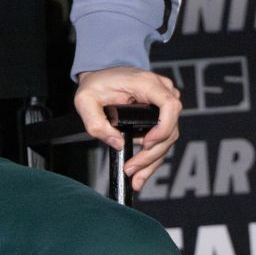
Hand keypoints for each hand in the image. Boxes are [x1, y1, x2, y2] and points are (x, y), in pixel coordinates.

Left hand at [73, 66, 181, 191]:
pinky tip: (141, 172)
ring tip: (135, 177)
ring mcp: (164, 103)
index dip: (163, 127)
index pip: (169, 105)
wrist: (101, 76)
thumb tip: (118, 144)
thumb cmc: (95, 85)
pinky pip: (163, 138)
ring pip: (168, 138)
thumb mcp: (85, 100)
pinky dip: (152, 156)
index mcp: (146, 83)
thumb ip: (96, 123)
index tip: (145, 143)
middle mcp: (162, 91)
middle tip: (131, 170)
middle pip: (170, 128)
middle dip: (151, 154)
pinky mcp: (162, 114)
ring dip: (152, 160)